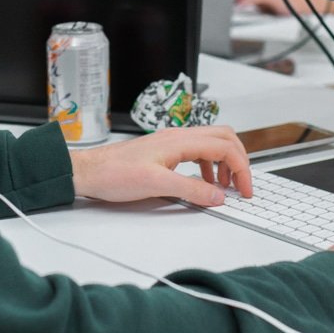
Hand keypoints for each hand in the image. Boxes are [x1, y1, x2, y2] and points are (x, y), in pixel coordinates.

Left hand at [70, 125, 251, 207]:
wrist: (89, 171)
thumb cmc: (114, 174)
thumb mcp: (156, 186)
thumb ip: (190, 190)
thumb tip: (217, 195)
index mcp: (180, 141)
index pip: (225, 146)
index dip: (241, 168)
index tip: (244, 190)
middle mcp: (178, 136)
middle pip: (224, 137)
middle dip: (239, 160)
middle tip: (241, 185)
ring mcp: (171, 142)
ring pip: (212, 143)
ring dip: (224, 163)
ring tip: (224, 186)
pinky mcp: (164, 151)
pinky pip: (196, 152)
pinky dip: (208, 165)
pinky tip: (203, 182)